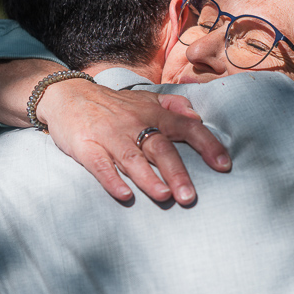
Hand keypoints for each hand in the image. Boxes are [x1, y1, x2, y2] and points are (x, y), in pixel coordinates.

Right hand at [39, 79, 231, 204]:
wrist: (68, 95)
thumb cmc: (113, 105)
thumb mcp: (145, 98)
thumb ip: (173, 106)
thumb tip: (197, 116)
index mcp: (152, 113)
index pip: (186, 127)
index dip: (207, 145)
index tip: (224, 165)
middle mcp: (133, 123)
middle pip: (160, 147)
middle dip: (176, 172)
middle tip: (190, 197)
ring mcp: (109, 135)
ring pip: (132, 157)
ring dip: (148, 178)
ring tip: (164, 197)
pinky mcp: (86, 146)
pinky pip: (100, 164)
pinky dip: (112, 180)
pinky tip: (125, 196)